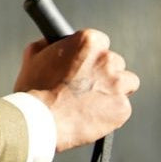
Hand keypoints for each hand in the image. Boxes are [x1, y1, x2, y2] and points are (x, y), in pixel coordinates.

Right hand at [12, 28, 138, 151]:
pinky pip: (123, 108)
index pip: (101, 42)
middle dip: (104, 73)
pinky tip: (94, 116)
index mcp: (88, 41)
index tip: (85, 66)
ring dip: (114, 90)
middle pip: (115, 63)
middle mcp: (107, 59)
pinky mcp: (122, 107)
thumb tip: (51, 43)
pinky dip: (112, 113)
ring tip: (95, 102)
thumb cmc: (34, 88)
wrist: (40, 120)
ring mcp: (117, 84)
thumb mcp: (33, 56)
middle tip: (88, 86)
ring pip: (126, 83)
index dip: (91, 56)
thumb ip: (47, 45)